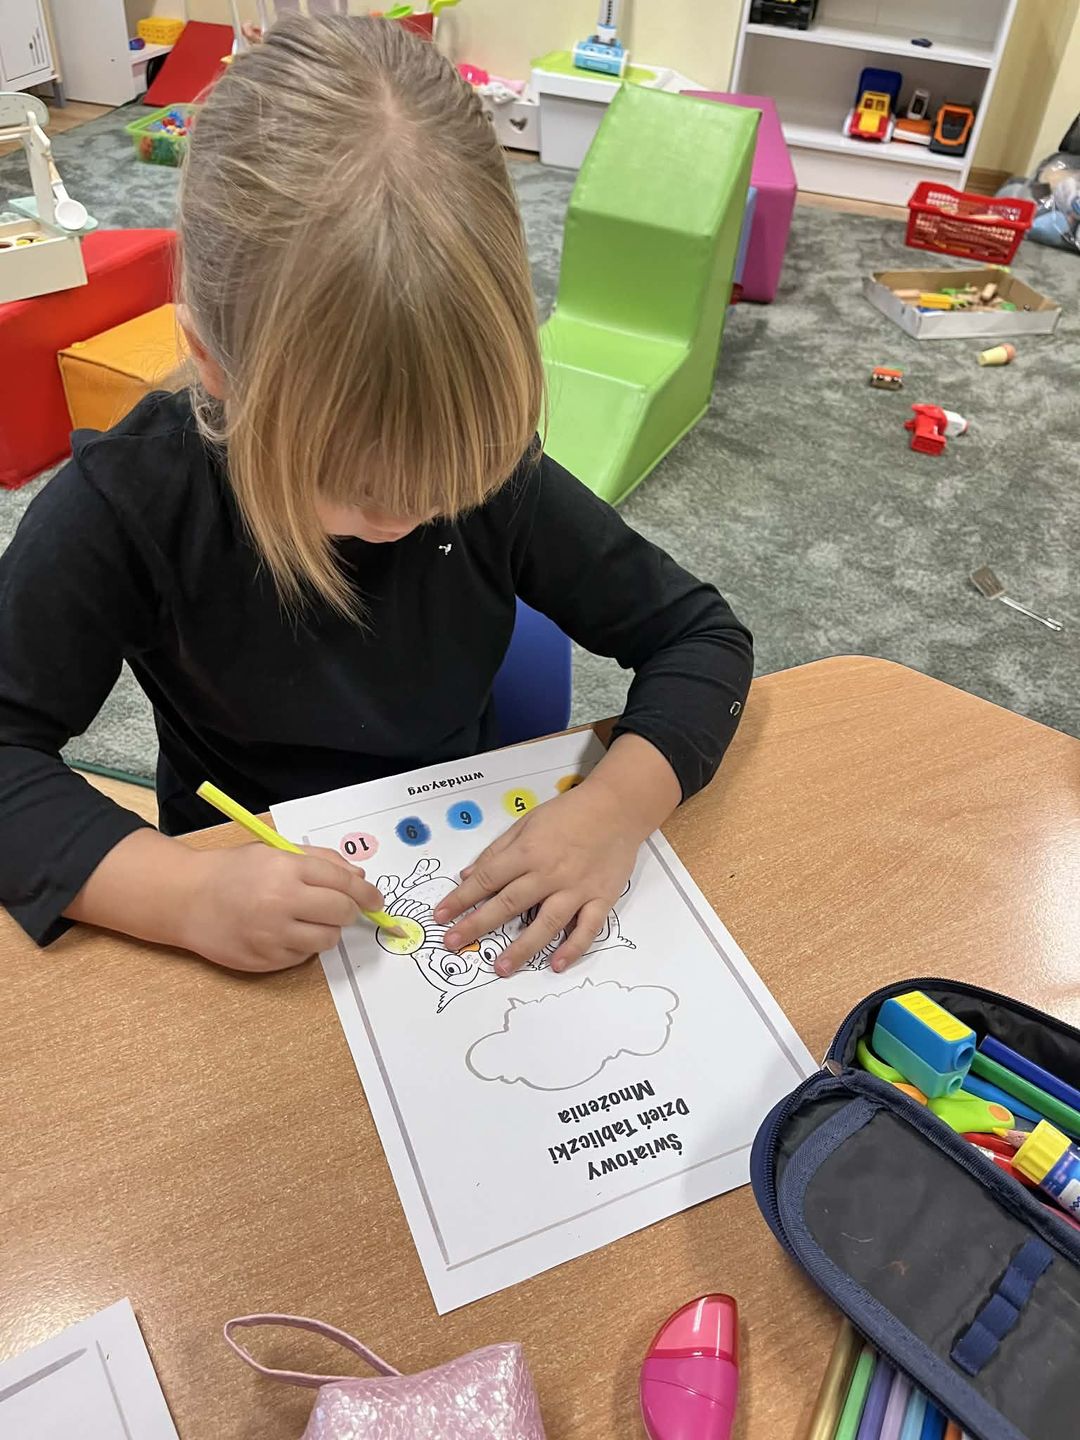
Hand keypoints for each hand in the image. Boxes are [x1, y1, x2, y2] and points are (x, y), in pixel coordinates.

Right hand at [179, 844, 384, 972]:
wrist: (188, 899)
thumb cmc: (234, 871)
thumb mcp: (275, 852)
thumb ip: (320, 861)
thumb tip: (359, 877)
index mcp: (286, 868)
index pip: (344, 882)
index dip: (367, 893)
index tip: (377, 900)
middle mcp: (281, 901)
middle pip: (342, 912)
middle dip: (350, 911)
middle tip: (343, 908)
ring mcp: (273, 934)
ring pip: (328, 939)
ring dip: (328, 930)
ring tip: (308, 919)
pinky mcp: (265, 959)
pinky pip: (304, 956)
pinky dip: (303, 945)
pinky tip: (284, 932)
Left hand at [433, 781, 642, 976]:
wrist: (617, 807)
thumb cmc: (570, 812)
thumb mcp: (527, 822)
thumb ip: (497, 850)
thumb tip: (468, 875)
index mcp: (528, 851)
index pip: (487, 879)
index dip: (461, 898)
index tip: (441, 916)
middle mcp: (549, 872)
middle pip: (508, 904)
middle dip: (477, 925)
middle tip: (452, 944)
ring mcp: (576, 888)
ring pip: (546, 923)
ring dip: (522, 947)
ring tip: (500, 967)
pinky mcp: (601, 898)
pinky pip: (587, 928)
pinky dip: (572, 948)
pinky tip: (556, 964)